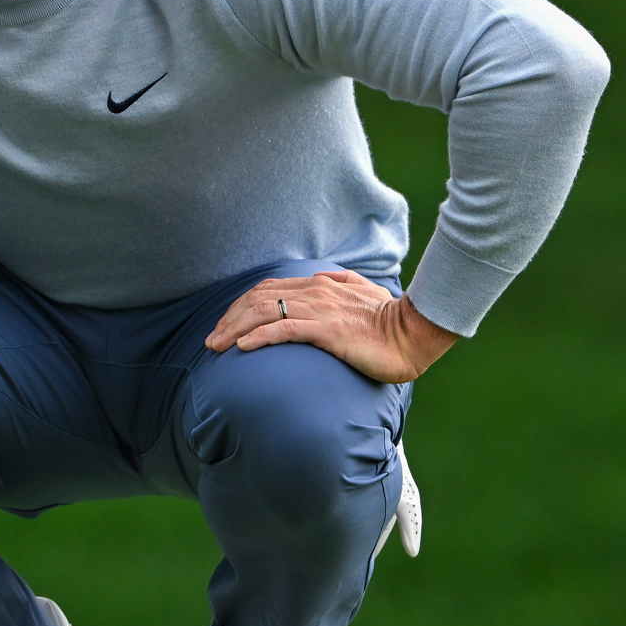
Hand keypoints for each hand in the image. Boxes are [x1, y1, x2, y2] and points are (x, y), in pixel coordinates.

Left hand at [204, 269, 459, 383]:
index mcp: (320, 284)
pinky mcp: (327, 330)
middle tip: (211, 341)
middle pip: (257, 299)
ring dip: (235, 329)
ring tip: (217, 346)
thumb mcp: (361, 293)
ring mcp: (320, 310)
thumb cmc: (388, 321)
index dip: (240, 307)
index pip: (267, 290)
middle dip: (229, 319)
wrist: (414, 333)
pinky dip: (259, 337)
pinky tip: (242, 348)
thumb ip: (341, 283)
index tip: (225, 326)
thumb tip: (325, 277)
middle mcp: (315, 292)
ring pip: (265, 312)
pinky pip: (285, 329)